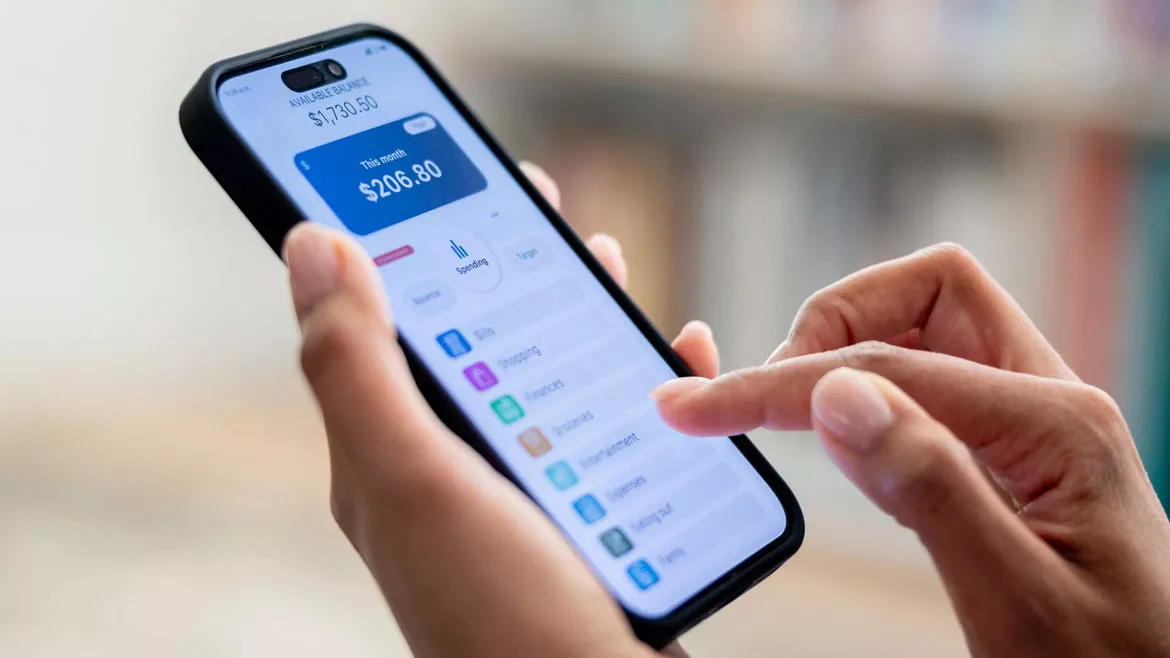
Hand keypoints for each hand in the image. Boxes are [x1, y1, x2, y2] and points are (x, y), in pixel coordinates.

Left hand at [281, 163, 706, 657]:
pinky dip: (642, 385)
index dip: (406, 247)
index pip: (386, 328)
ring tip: (604, 265)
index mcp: (395, 453)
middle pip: (477, 343)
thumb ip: (357, 362)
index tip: (445, 178)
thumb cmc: (499, 615)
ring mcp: (527, 496)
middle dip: (505, 267)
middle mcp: (456, 471)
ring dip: (575, 314)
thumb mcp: (411, 477)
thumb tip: (311, 243)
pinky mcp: (591, 519)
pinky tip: (674, 362)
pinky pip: (611, 431)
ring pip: (548, 378)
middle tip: (541, 208)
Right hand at [654, 244, 1169, 655]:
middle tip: (770, 397)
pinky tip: (850, 448)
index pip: (887, 370)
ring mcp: (1033, 423)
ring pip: (929, 326)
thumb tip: (837, 395)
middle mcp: (1049, 402)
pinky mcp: (1012, 453)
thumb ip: (931, 489)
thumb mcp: (1017, 603)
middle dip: (835, 321)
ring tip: (794, 417)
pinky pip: (932, 384)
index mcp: (1056, 426)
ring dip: (851, 351)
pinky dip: (871, 394)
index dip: (777, 384)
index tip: (693, 408)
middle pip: (929, 291)